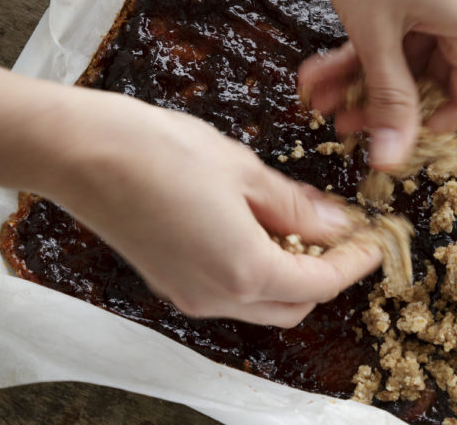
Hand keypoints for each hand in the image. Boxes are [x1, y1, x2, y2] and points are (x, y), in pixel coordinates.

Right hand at [40, 86, 382, 326]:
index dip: (354, 262)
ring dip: (290, 275)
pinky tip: (259, 229)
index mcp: (246, 270)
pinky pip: (228, 292)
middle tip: (343, 234)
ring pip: (260, 302)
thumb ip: (294, 205)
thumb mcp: (243, 170)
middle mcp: (218, 297)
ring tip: (303, 226)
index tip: (374, 242)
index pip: (321, 282)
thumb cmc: (159, 152)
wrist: (82, 153)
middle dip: (326, 274)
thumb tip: (333, 223)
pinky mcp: (168, 281)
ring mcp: (189, 294)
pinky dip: (256, 271)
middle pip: (294, 304)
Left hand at [298, 0, 456, 170]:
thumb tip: (392, 159)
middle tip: (338, 121)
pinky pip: (401, 23)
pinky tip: (322, 65)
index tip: (388, 139)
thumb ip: (387, 99)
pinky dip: (366, 44)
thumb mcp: (373, 34)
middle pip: (434, 75)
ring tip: (317, 94)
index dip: (429, 126)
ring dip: (363, 75)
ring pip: (408, 51)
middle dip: (382, 100)